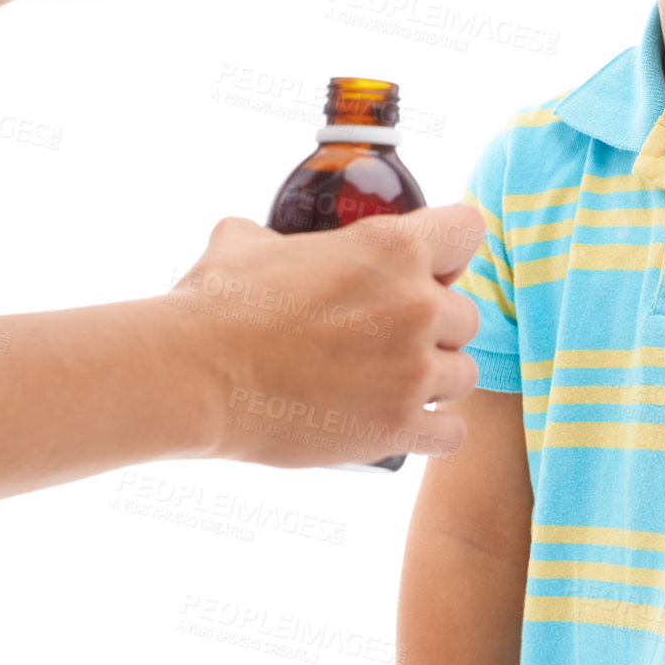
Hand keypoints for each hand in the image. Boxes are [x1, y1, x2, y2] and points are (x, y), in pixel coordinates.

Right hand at [157, 202, 486, 468]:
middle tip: (388, 339)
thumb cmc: (217, 305)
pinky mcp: (399, 427)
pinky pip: (452, 432)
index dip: (447, 253)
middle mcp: (416, 306)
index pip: (468, 232)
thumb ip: (284, 238)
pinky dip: (431, 430)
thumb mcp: (249, 242)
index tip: (425, 272)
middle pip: (466, 316)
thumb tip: (266, 242)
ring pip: (463, 375)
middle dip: (434, 328)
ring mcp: (413, 370)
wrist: (195, 376)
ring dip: (433, 380)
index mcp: (392, 247)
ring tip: (388, 383)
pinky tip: (399, 422)